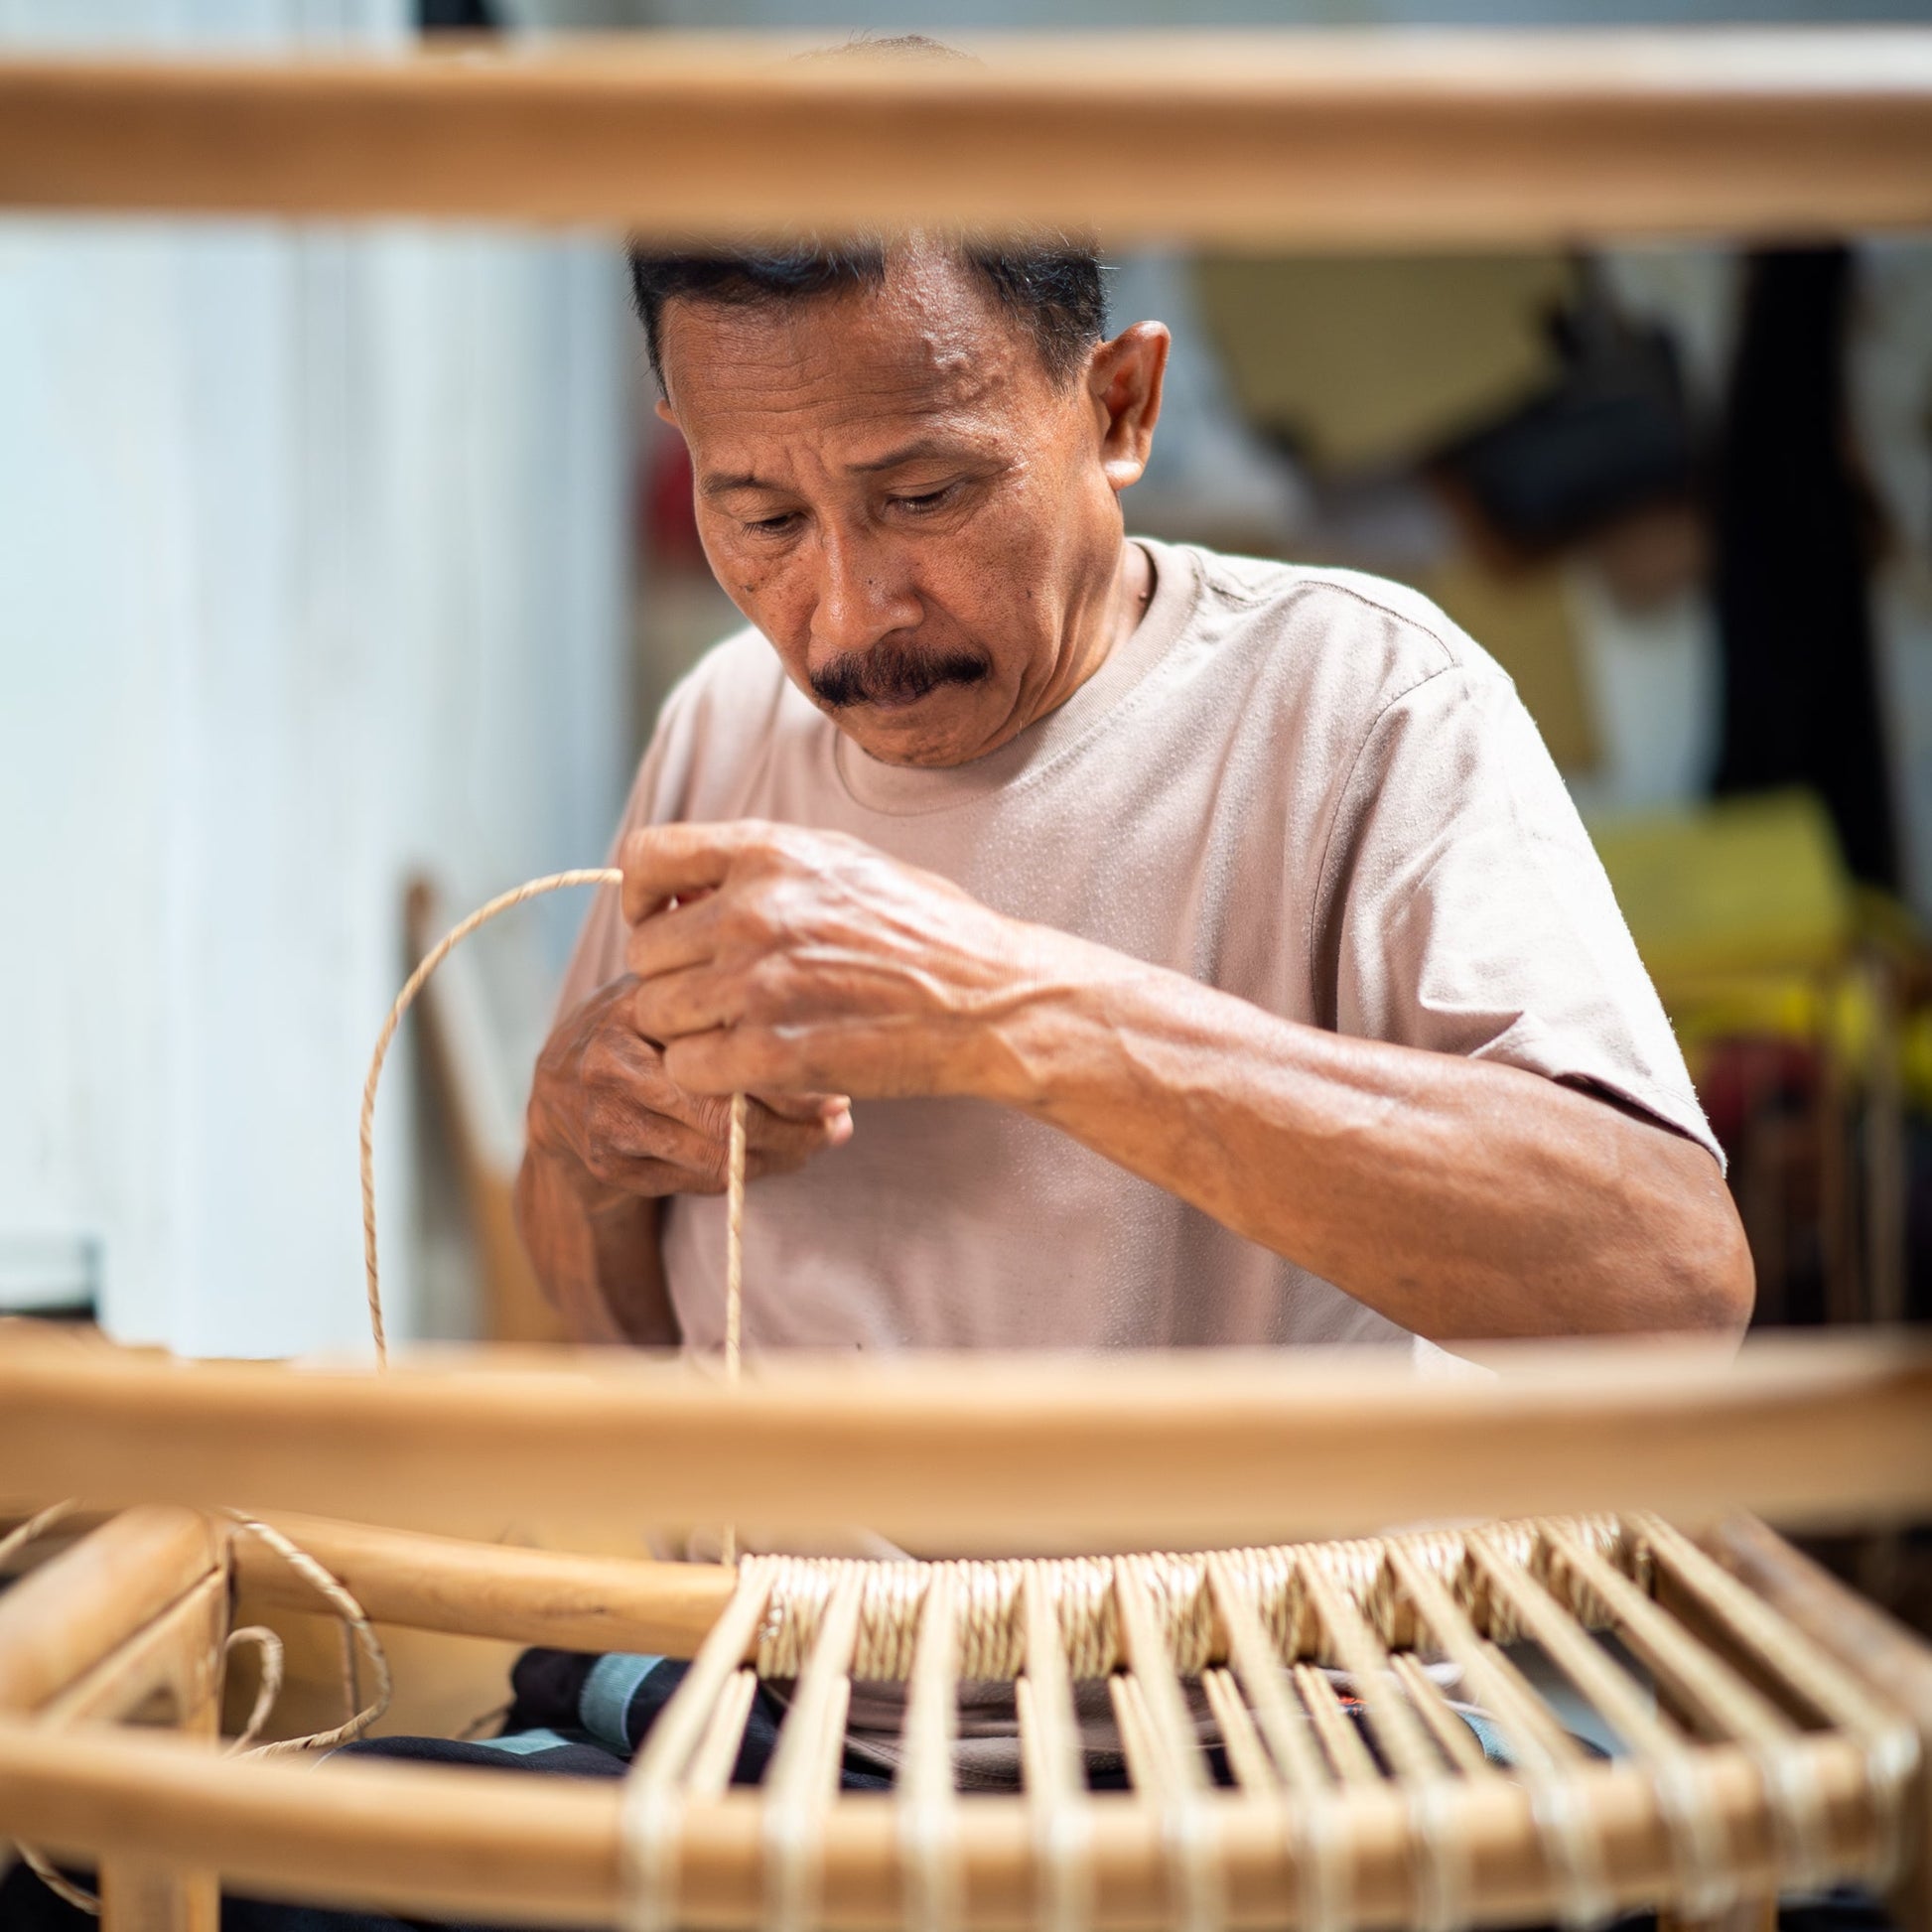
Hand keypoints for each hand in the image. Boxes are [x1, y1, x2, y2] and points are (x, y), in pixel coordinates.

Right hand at [525, 974, 851, 1197]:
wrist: (556, 1093)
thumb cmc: (636, 1030)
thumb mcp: (666, 995)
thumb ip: (717, 998)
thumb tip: (819, 1026)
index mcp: (632, 1010)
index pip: (725, 1053)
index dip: (789, 1079)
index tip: (836, 1087)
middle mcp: (611, 1066)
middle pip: (725, 1117)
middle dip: (795, 1129)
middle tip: (837, 1126)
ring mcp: (606, 1122)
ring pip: (715, 1158)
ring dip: (778, 1159)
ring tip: (815, 1144)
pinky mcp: (610, 1166)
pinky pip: (696, 1181)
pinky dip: (744, 1175)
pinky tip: (772, 1158)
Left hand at [620, 821, 1054, 1099]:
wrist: (989, 999)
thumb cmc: (928, 931)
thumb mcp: (844, 862)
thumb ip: (763, 867)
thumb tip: (694, 885)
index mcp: (769, 853)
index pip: (647, 861)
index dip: (645, 899)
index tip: (668, 923)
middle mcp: (753, 910)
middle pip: (645, 951)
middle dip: (675, 975)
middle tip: (722, 995)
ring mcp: (758, 983)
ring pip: (656, 1012)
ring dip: (690, 1029)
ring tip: (742, 1031)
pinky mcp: (770, 1053)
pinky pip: (686, 1068)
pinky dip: (711, 1075)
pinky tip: (753, 1066)